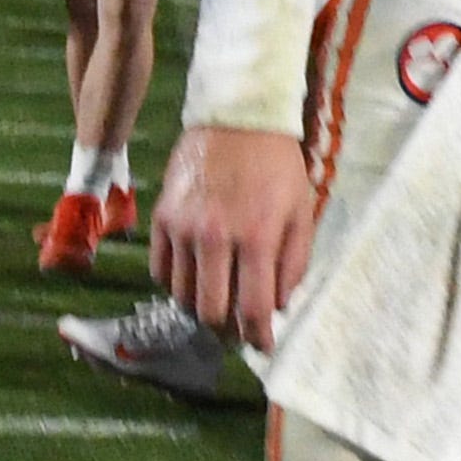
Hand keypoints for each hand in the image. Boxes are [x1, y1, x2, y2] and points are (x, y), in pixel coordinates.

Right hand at [150, 126, 314, 352]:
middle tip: (236, 328)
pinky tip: (194, 278)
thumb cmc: (276, 164)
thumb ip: (294, 262)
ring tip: (217, 302)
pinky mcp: (161, 215)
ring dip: (200, 308)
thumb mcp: (301, 210)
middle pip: (211, 312)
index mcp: (256, 235)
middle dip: (227, 330)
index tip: (262, 345)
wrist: (236, 115)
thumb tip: (279, 307)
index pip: (253, 308)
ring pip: (182, 296)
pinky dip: (175, 284)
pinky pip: (160, 270)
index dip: (258, 336)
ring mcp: (183, 225)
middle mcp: (215, 235)